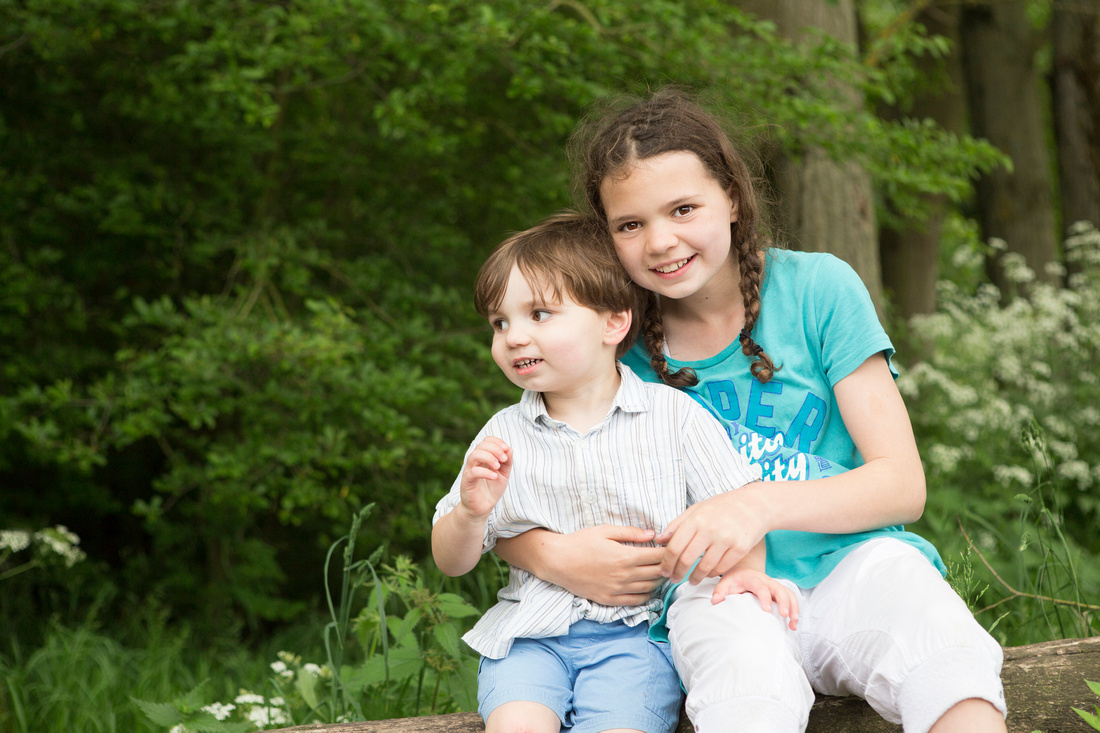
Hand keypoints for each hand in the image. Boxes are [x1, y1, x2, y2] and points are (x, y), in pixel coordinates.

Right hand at [458, 437, 511, 517]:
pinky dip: (485, 472)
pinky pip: (473, 472)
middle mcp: (474, 462)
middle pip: (481, 445)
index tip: (506, 449)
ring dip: (489, 458)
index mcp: (483, 457)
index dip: (497, 441)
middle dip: (495, 449)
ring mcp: (469, 471)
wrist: (482, 508)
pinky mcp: (467, 482)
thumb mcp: (504, 474)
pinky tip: (494, 477)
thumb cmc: (492, 490)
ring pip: (475, 455)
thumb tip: (509, 448)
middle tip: (504, 459)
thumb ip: (507, 462)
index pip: (486, 440)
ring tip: (498, 467)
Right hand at [496, 525, 665, 605]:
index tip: (673, 548)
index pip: (658, 556)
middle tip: (672, 560)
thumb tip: (652, 534)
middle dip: (668, 566)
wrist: (557, 562)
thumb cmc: (580, 542)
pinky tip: (648, 587)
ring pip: (650, 588)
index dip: (669, 552)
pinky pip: (636, 601)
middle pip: (658, 573)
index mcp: (625, 556)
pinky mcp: (610, 600)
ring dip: (659, 581)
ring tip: (662, 573)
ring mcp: (618, 590)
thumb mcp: (605, 530)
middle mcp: (624, 576)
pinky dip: (647, 595)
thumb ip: (630, 533)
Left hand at [656, 485, 770, 583]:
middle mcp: (710, 529)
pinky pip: (721, 568)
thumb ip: (677, 525)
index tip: (664, 571)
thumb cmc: (722, 506)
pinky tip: (707, 574)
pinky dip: (712, 573)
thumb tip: (659, 540)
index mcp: (696, 519)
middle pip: (686, 559)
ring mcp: (726, 539)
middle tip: (674, 579)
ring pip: (704, 567)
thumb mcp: (697, 509)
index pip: (674, 547)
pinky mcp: (740, 548)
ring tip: (691, 580)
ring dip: (695, 578)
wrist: (755, 504)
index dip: (666, 563)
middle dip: (677, 573)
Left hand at [712, 567, 798, 630]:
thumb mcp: (725, 583)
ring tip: (793, 623)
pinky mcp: (780, 591)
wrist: (744, 570)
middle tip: (784, 616)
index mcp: (753, 578)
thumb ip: (720, 591)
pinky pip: (791, 598)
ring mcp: (775, 586)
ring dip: (793, 607)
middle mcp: (767, 581)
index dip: (765, 597)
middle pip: (779, 589)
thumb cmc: (735, 579)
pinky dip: (795, 610)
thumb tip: (715, 601)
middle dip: (784, 602)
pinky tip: (794, 624)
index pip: (761, 586)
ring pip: (788, 593)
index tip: (767, 610)